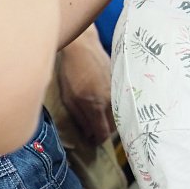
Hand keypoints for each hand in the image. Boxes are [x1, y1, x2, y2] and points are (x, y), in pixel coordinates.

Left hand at [57, 31, 114, 145]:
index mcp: (95, 105)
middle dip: (104, 131)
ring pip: (118, 114)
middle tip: (94, 130)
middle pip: (113, 126)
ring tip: (98, 116)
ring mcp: (118, 91)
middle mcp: (110, 100)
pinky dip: (113, 106)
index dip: (98, 141)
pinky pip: (120, 101)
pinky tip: (104, 102)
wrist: (84, 46)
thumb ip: (80, 117)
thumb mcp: (69, 98)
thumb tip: (88, 134)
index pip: (103, 133)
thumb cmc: (71, 71)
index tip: (92, 142)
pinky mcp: (121, 83)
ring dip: (110, 119)